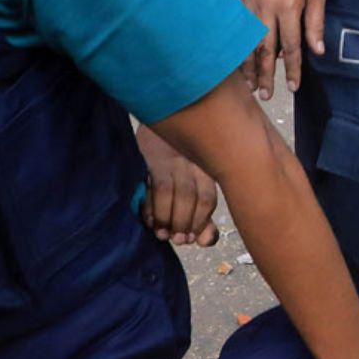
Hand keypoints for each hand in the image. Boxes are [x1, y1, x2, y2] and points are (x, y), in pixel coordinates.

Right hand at [136, 125, 219, 245]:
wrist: (153, 117)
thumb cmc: (171, 157)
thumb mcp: (189, 181)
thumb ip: (199, 213)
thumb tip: (206, 241)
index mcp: (205, 166)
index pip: (208, 199)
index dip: (201, 222)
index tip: (192, 238)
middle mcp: (192, 161)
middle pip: (195, 198)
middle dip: (185, 224)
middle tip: (177, 239)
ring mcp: (172, 158)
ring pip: (177, 193)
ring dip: (170, 219)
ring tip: (162, 234)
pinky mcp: (151, 157)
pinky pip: (157, 187)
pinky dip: (154, 209)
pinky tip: (150, 220)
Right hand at [241, 0, 325, 97]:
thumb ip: (315, 22)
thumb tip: (317, 51)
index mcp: (288, 7)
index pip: (291, 46)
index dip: (293, 69)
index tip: (293, 87)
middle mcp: (266, 7)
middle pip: (265, 49)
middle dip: (266, 75)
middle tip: (266, 96)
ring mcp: (251, 2)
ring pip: (248, 40)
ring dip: (249, 65)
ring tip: (250, 85)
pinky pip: (239, 27)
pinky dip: (239, 45)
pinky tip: (239, 59)